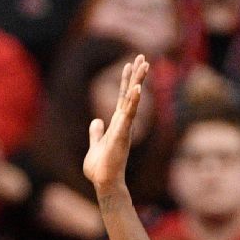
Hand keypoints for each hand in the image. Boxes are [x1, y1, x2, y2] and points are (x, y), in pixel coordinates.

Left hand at [83, 55, 148, 195]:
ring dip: (138, 82)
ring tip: (144, 65)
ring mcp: (124, 128)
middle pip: (131, 94)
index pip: (123, 97)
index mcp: (117, 123)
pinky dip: (133, 102)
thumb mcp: (95, 145)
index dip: (127, 80)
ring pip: (132, 101)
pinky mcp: (121, 135)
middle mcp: (123, 123)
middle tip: (142, 56)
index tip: (130, 63)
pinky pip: (128, 115)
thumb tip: (96, 121)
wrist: (104, 183)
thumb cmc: (101, 168)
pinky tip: (137, 89)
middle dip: (136, 75)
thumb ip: (97, 133)